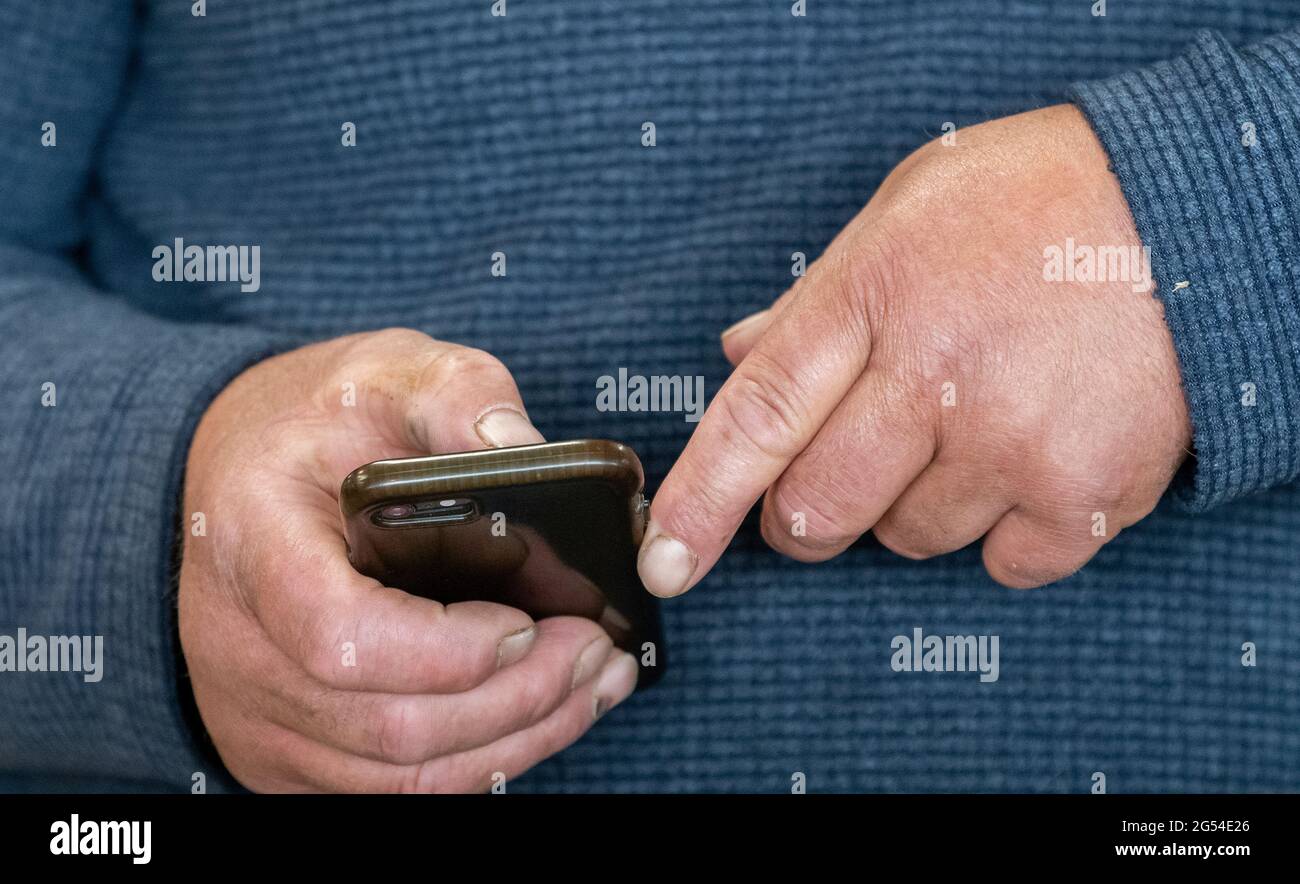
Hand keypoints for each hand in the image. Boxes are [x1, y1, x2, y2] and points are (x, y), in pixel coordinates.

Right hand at [179, 329, 637, 791]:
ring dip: (519, 737)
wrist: (241, 475)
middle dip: (518, 697)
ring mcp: (257, 712)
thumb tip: (525, 446)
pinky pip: (393, 789)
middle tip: (597, 650)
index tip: (526, 618)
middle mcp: (240, 647)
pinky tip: (544, 713)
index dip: (447, 649)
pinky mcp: (286, 750)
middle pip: (390, 723)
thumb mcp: (383, 371)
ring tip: (595, 681)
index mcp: (253, 543)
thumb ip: (455, 395)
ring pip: (402, 775)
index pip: (340, 636)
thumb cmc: (315, 423)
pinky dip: (482, 761)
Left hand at [638, 104, 1191, 593]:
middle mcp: (933, 377)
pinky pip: (1001, 565)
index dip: (699, 500)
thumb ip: (817, 300)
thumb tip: (738, 352)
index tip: (664, 559)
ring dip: (918, 505)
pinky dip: (1006, 530)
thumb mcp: (905, 215)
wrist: (1196, 212)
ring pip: (906, 539)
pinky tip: (1033, 457)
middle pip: (816, 508)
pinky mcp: (1084, 493)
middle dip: (807, 514)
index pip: (756, 418)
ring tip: (975, 425)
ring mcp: (1010, 442)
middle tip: (843, 475)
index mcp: (872, 297)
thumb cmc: (1038, 203)